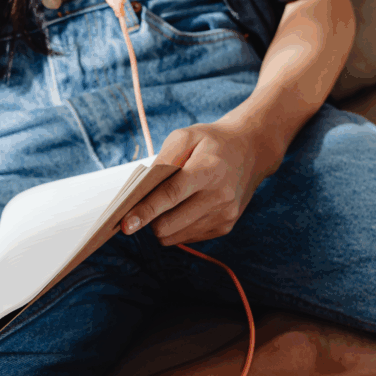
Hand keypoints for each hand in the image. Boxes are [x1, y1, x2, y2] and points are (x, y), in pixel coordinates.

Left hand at [121, 114, 287, 245]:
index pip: (171, 196)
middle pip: (169, 224)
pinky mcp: (225, 227)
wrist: (250, 151)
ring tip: (169, 202)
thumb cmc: (211, 143)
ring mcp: (225, 215)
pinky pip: (186, 238)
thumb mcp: (185, 137)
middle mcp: (220, 197)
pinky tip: (185, 207)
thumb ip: (163, 160)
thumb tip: (140, 191)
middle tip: (145, 204)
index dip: (145, 211)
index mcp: (208, 170)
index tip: (125, 225)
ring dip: (162, 224)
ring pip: (175, 236)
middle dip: (150, 219)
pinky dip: (178, 226)